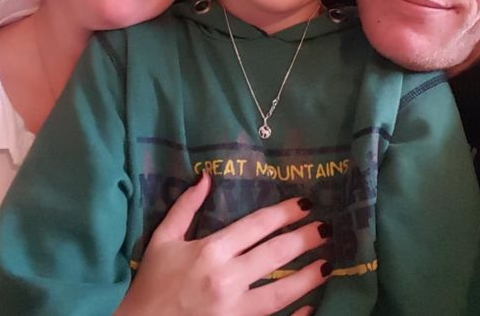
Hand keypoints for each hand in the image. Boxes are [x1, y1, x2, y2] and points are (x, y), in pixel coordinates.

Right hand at [116, 172, 328, 315]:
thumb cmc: (152, 283)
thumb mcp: (163, 239)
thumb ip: (186, 207)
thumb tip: (207, 177)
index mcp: (211, 250)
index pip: (257, 225)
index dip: (284, 213)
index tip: (306, 204)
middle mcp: (226, 278)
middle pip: (275, 254)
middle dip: (305, 239)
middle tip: (327, 228)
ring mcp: (233, 309)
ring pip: (280, 292)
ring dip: (307, 277)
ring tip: (328, 264)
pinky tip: (311, 308)